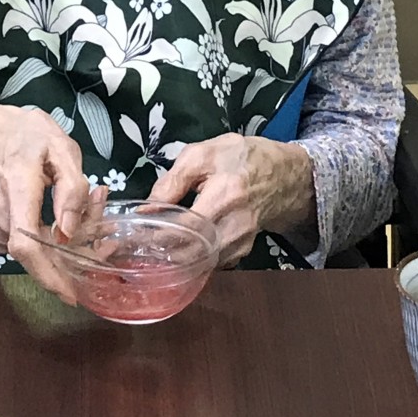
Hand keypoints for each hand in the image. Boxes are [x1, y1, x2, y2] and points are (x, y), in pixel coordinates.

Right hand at [0, 101, 91, 302]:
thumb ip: (71, 188)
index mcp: (16, 187)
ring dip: (62, 245)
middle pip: (33, 252)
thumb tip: (69, 231)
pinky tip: (64, 221)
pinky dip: (47, 240)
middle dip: (69, 256)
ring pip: (31, 249)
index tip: (71, 293)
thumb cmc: (28, 136)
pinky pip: (24, 244)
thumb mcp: (61, 148)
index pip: (26, 244)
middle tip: (102, 239)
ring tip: (89, 216)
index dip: (48, 275)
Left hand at [148, 133, 315, 267]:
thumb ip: (173, 180)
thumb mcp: (204, 154)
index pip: (183, 227)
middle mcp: (235, 226)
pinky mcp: (242, 252)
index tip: (132, 234)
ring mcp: (241, 243)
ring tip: (152, 246)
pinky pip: (210, 262)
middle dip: (160, 252)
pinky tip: (177, 247)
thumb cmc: (241, 158)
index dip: (155, 234)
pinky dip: (192, 258)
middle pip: (189, 253)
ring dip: (174, 258)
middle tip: (135, 246)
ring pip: (198, 263)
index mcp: (225, 196)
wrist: (285, 175)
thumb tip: (146, 208)